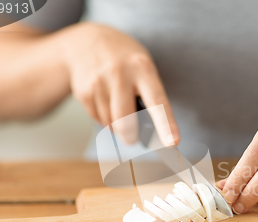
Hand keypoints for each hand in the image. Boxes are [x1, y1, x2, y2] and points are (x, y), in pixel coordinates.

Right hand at [61, 23, 178, 144]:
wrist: (86, 42)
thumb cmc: (124, 61)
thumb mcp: (142, 67)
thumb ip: (148, 94)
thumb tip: (151, 132)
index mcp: (142, 68)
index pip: (157, 102)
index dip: (166, 124)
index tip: (173, 143)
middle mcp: (120, 74)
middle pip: (126, 122)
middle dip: (130, 137)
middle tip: (132, 138)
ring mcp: (99, 82)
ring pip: (111, 124)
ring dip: (117, 126)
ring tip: (118, 107)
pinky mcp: (84, 92)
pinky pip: (98, 120)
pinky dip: (104, 119)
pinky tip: (105, 103)